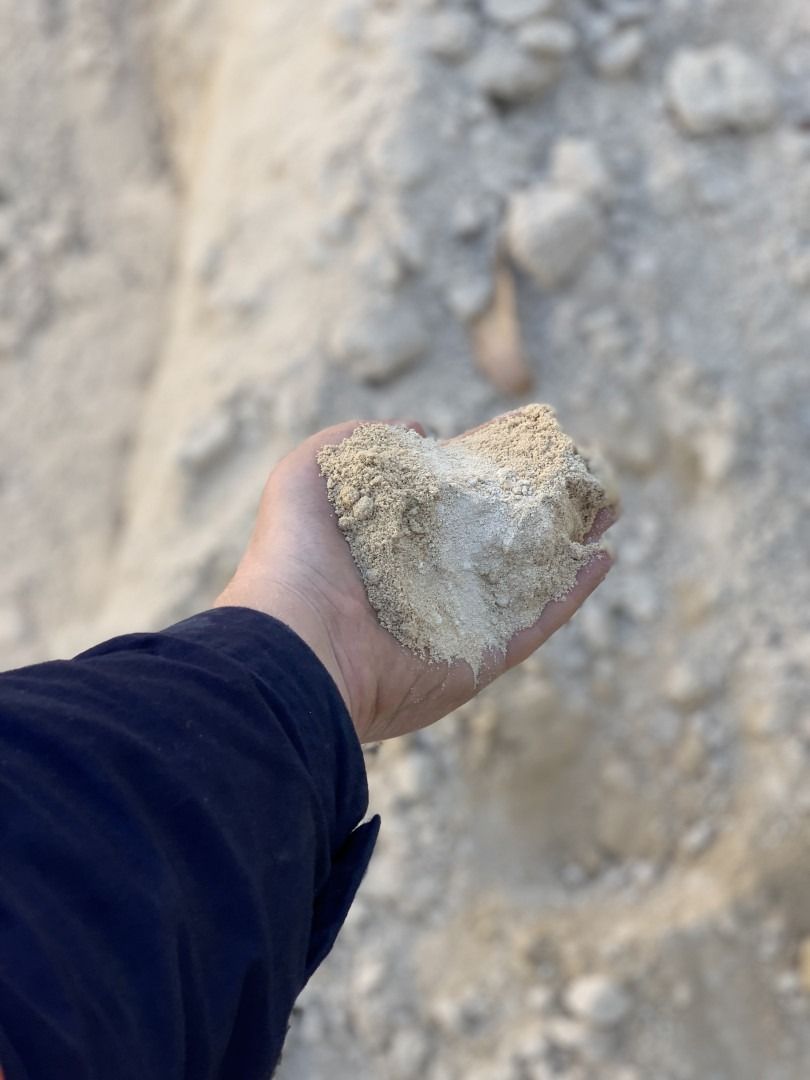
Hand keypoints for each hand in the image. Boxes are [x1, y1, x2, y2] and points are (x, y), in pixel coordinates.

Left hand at [215, 420, 615, 742]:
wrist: (293, 649)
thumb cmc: (293, 560)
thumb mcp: (305, 476)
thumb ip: (352, 441)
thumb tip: (417, 430)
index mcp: (394, 537)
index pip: (456, 495)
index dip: (493, 466)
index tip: (530, 438)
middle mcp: (430, 578)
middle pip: (501, 535)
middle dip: (542, 506)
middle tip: (581, 475)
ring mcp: (457, 621)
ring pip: (529, 576)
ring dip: (571, 543)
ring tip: (607, 509)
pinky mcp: (478, 661)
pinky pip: (536, 624)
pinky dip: (571, 594)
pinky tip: (602, 558)